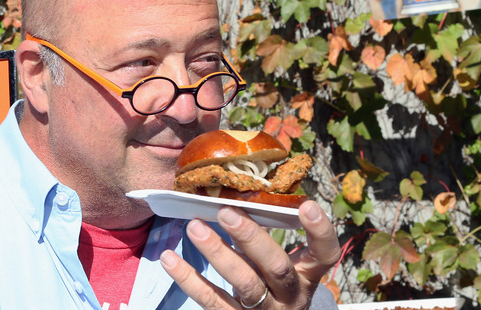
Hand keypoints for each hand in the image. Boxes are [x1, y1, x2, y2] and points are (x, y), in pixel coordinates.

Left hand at [159, 200, 339, 309]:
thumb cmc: (270, 284)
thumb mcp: (280, 264)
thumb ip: (266, 237)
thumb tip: (237, 196)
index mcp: (307, 276)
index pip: (324, 254)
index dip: (320, 231)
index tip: (306, 205)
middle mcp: (290, 296)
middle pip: (277, 268)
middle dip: (252, 238)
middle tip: (226, 211)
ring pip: (245, 285)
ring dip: (218, 253)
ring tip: (194, 227)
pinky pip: (212, 301)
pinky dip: (189, 279)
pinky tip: (170, 258)